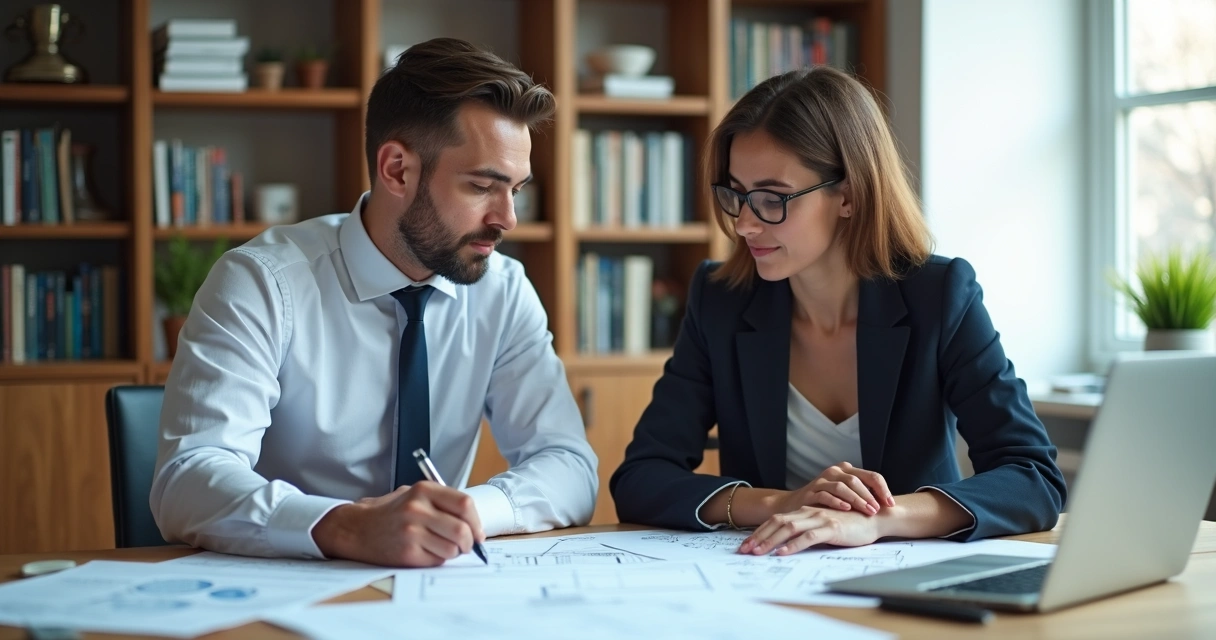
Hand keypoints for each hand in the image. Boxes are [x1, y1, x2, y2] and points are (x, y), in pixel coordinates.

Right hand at [312, 482, 484, 566]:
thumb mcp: (414, 495)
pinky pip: (437, 560)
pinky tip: (426, 552)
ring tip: (443, 547)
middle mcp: (417, 510)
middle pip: (462, 530)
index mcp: (423, 490)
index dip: (476, 521)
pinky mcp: (406, 553)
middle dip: (470, 542)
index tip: (478, 532)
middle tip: (468, 545)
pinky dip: (438, 559)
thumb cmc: (390, 512)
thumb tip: (473, 521)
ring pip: (452, 549)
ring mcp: (411, 532)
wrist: (356, 528)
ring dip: (454, 552)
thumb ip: (441, 502)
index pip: (464, 504)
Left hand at [739, 506, 883, 555]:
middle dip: (758, 537)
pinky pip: (808, 537)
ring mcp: (820, 519)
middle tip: (743, 550)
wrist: (876, 517)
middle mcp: (810, 512)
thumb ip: (809, 529)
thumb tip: (790, 542)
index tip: (747, 545)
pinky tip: (782, 553)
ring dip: (770, 541)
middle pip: (777, 523)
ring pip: (788, 528)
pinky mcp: (832, 527)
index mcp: (806, 512)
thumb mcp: (825, 526)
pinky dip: (793, 545)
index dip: (760, 532)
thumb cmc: (852, 523)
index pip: (777, 520)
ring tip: (757, 552)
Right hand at [778, 462, 894, 514]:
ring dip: (857, 499)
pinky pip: (825, 494)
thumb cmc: (826, 503)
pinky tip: (846, 509)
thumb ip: (863, 494)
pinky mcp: (810, 491)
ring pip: (842, 486)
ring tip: (867, 511)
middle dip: (870, 496)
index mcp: (847, 470)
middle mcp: (835, 472)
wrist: (795, 506)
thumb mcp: (846, 495)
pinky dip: (837, 501)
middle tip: (878, 510)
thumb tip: (888, 505)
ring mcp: (822, 480)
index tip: (891, 504)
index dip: (883, 489)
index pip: (871, 475)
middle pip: (857, 480)